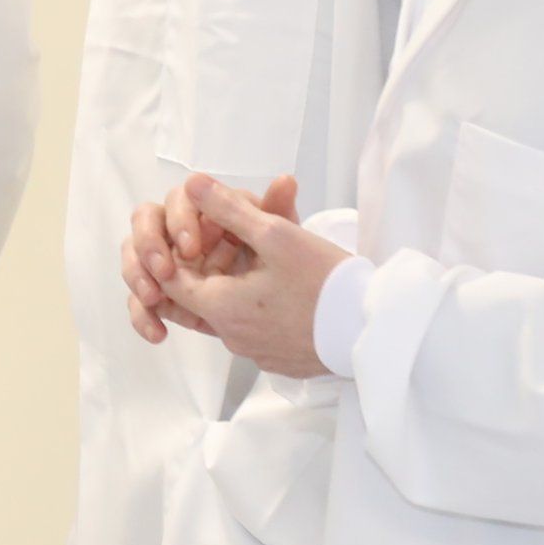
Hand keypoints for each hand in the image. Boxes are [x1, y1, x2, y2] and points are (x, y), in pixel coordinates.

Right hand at [123, 174, 274, 341]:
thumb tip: (285, 180)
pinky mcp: (161, 293)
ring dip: (137, 277)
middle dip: (148, 246)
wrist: (275, 308)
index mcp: (203, 210)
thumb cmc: (274, 262)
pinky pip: (139, 300)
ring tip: (153, 300)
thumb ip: (279, 212)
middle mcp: (177, 230)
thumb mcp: (279, 239)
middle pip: (145, 222)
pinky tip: (158, 333)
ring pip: (134, 259)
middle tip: (164, 272)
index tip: (191, 248)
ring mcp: (165, 261)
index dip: (179, 222)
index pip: (177, 201)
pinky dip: (143, 315)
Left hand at [163, 176, 348, 377]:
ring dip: (236, 285)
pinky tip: (283, 286)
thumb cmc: (326, 283)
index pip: (170, 281)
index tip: (205, 231)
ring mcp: (257, 352)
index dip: (179, 251)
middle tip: (238, 239)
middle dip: (210, 265)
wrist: (374, 332)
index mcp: (221, 309)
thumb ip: (229, 209)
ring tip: (264, 257)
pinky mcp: (281, 359)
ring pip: (230, 314)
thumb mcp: (276, 235)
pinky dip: (257, 307)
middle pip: (200, 297)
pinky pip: (255, 330)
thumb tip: (192, 185)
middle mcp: (232, 338)